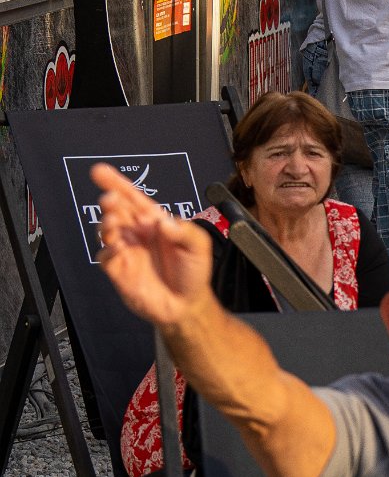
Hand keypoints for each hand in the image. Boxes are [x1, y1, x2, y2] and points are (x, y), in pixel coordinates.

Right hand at [91, 162, 215, 329]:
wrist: (185, 304)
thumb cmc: (194, 271)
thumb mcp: (199, 246)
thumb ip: (185, 233)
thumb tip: (162, 223)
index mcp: (156, 221)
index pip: (134, 198)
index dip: (117, 183)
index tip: (99, 171)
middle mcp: (138, 233)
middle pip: (118, 210)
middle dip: (111, 201)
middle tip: (110, 199)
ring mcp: (127, 251)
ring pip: (108, 230)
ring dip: (107, 222)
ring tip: (113, 220)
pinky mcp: (119, 271)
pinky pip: (106, 257)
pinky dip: (107, 250)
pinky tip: (117, 248)